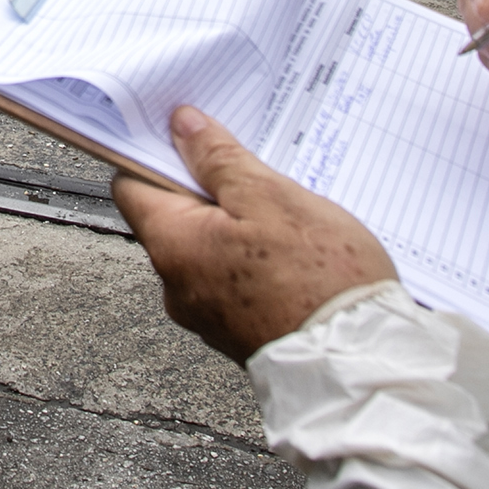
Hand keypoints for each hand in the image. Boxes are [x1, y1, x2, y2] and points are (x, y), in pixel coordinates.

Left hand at [113, 108, 395, 363]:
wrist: (357, 360)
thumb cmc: (318, 280)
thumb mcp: (270, 197)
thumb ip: (219, 159)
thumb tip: (184, 127)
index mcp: (172, 246)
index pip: (132, 185)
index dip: (157, 153)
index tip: (188, 132)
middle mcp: (177, 285)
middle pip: (173, 216)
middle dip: (207, 188)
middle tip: (252, 170)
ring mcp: (207, 312)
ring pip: (208, 247)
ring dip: (236, 225)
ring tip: (283, 215)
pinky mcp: (238, 329)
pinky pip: (233, 277)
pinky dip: (253, 258)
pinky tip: (291, 251)